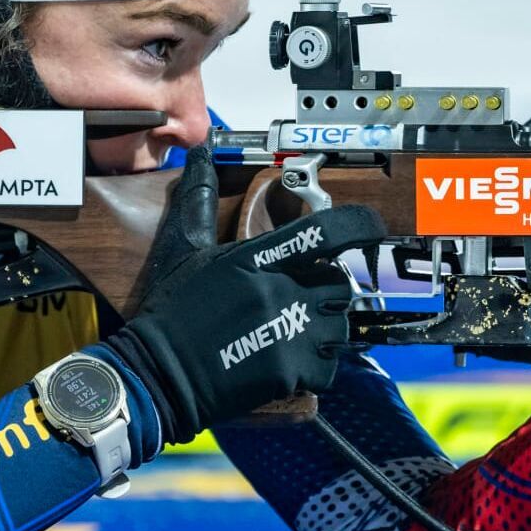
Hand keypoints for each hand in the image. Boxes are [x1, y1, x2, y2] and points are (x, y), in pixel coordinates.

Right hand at [100, 145, 385, 443]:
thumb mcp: (185, 250)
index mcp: (255, 257)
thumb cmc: (171, 313)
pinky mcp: (289, 372)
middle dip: (328, 289)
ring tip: (300, 334)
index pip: (326, 233)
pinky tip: (293, 366)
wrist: (158, 375)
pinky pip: (329, 366)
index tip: (372, 229)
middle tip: (307, 298)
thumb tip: (199, 155)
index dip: (359, 227)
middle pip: (339, 281)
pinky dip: (318, 368)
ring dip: (327, 329)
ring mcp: (287, 332)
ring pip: (339, 323)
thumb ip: (200, 201)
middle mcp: (278, 290)